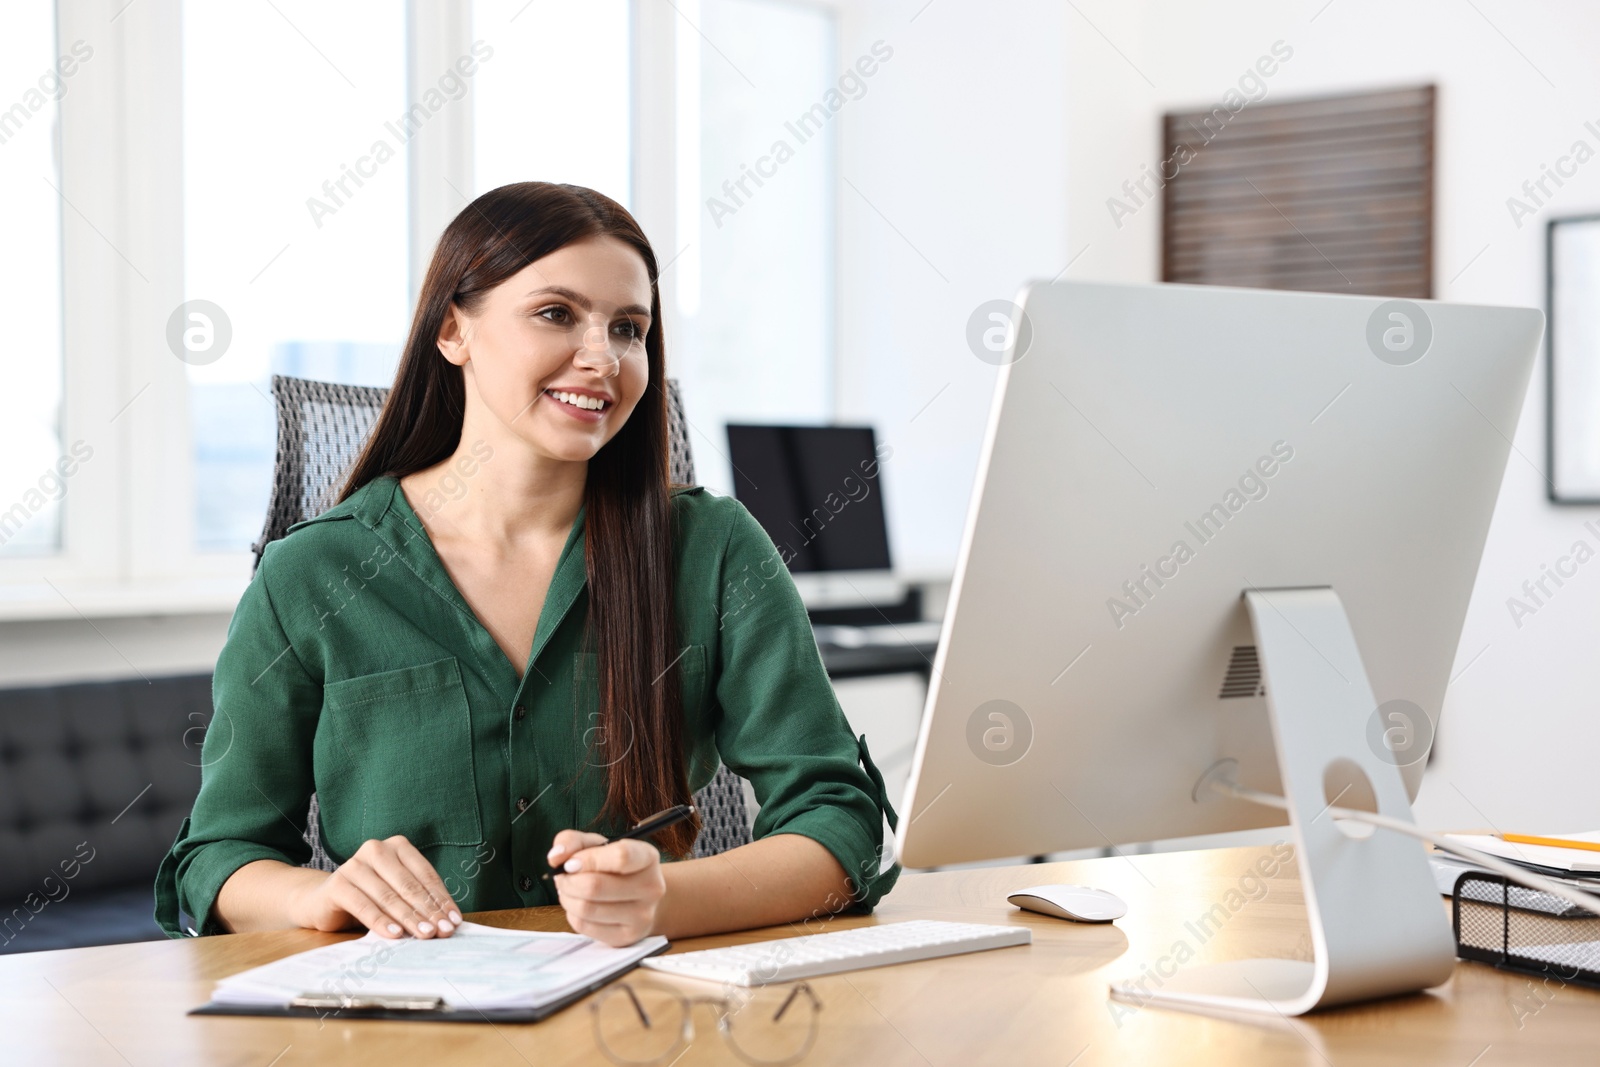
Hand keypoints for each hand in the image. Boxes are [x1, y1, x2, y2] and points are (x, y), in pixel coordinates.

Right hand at [290, 835, 461, 938]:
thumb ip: (418, 900)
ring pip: (389, 896)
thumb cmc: (369, 897)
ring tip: (425, 935)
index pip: (426, 875)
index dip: (442, 899)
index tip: (454, 921)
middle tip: (443, 931)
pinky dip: (381, 921)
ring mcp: (355, 864)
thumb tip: (449, 921)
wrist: (323, 901)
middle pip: (409, 885)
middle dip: (429, 911)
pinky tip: (395, 934)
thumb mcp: (396, 894)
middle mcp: (377, 850)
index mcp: (397, 847)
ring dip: (409, 918)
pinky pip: (364, 905)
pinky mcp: (337, 884)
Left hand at [548, 830, 665, 946]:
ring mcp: (641, 916)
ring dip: (567, 897)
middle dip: (568, 880)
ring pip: (586, 908)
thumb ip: (574, 842)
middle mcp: (651, 887)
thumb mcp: (599, 845)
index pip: (621, 857)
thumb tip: (556, 857)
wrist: (640, 899)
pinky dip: (572, 913)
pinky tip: (578, 904)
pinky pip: (584, 926)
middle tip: (562, 876)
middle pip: (596, 886)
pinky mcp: (626, 937)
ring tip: (568, 889)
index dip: (588, 859)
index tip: (570, 862)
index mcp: (647, 857)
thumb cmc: (615, 867)